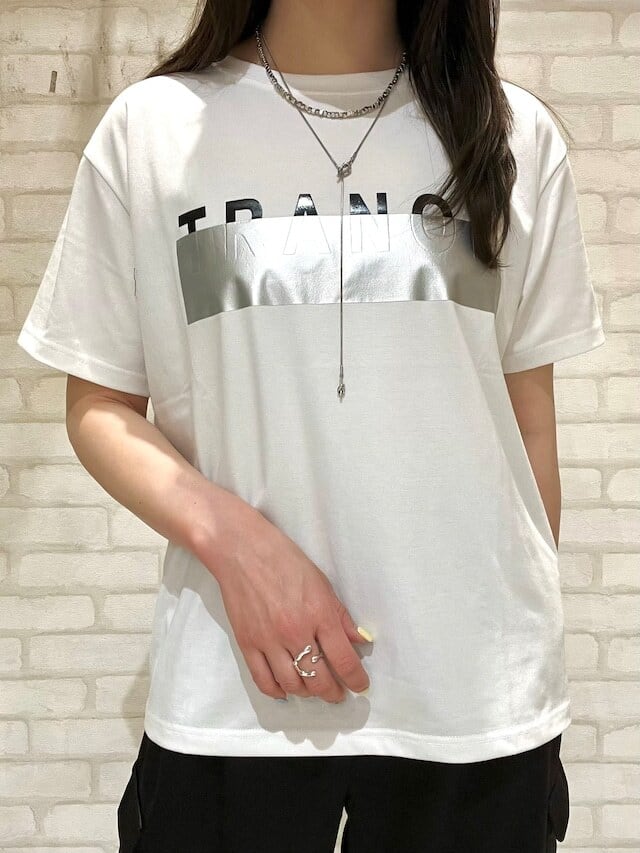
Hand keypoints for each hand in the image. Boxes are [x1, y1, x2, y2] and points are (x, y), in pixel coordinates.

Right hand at [212, 508, 371, 702]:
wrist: (242, 551)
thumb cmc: (285, 560)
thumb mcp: (322, 583)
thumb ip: (341, 616)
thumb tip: (360, 640)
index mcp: (318, 614)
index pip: (344, 659)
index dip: (356, 679)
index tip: (360, 686)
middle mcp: (295, 632)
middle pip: (319, 678)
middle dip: (333, 692)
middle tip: (339, 693)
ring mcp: (269, 641)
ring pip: (292, 684)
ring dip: (308, 693)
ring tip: (314, 689)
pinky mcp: (247, 644)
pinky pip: (264, 680)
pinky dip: (277, 691)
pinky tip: (286, 689)